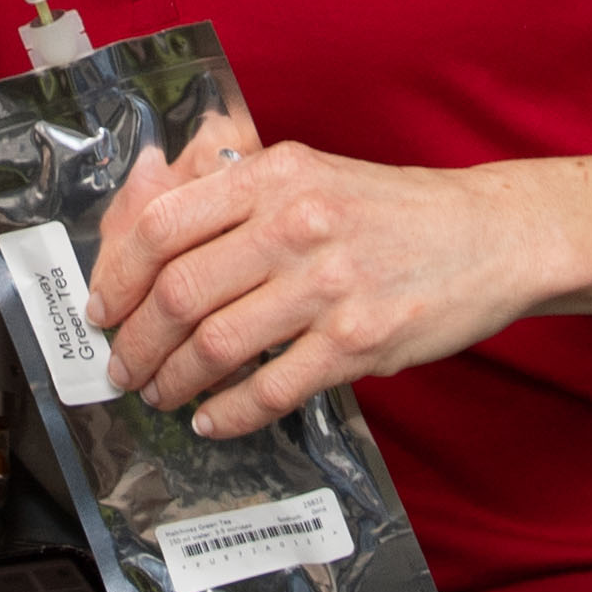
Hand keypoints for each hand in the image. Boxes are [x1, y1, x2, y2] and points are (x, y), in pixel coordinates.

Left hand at [82, 137, 567, 440]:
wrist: (488, 236)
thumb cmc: (388, 210)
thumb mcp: (307, 174)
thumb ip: (232, 193)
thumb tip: (142, 221)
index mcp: (272, 175)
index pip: (162, 225)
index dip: (116, 276)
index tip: (102, 308)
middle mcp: (296, 224)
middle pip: (177, 292)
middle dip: (135, 342)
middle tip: (122, 366)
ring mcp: (329, 285)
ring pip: (215, 345)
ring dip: (173, 381)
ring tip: (161, 394)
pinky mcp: (359, 341)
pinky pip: (271, 389)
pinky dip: (229, 412)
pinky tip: (213, 418)